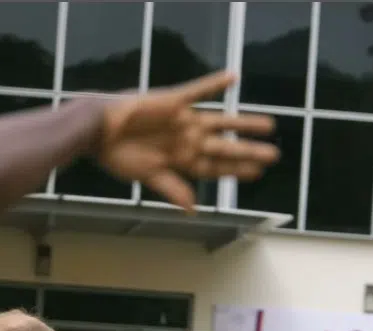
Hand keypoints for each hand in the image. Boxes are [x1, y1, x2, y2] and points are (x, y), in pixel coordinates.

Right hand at [98, 71, 278, 211]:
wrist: (98, 130)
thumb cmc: (117, 156)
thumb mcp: (147, 176)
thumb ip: (172, 188)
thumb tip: (192, 209)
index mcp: (180, 161)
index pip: (215, 168)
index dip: (236, 172)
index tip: (257, 174)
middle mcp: (186, 140)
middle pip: (224, 148)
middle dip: (249, 151)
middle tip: (274, 155)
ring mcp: (182, 120)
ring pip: (220, 121)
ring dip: (243, 122)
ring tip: (269, 124)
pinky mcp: (173, 101)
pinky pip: (198, 90)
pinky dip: (214, 84)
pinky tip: (233, 78)